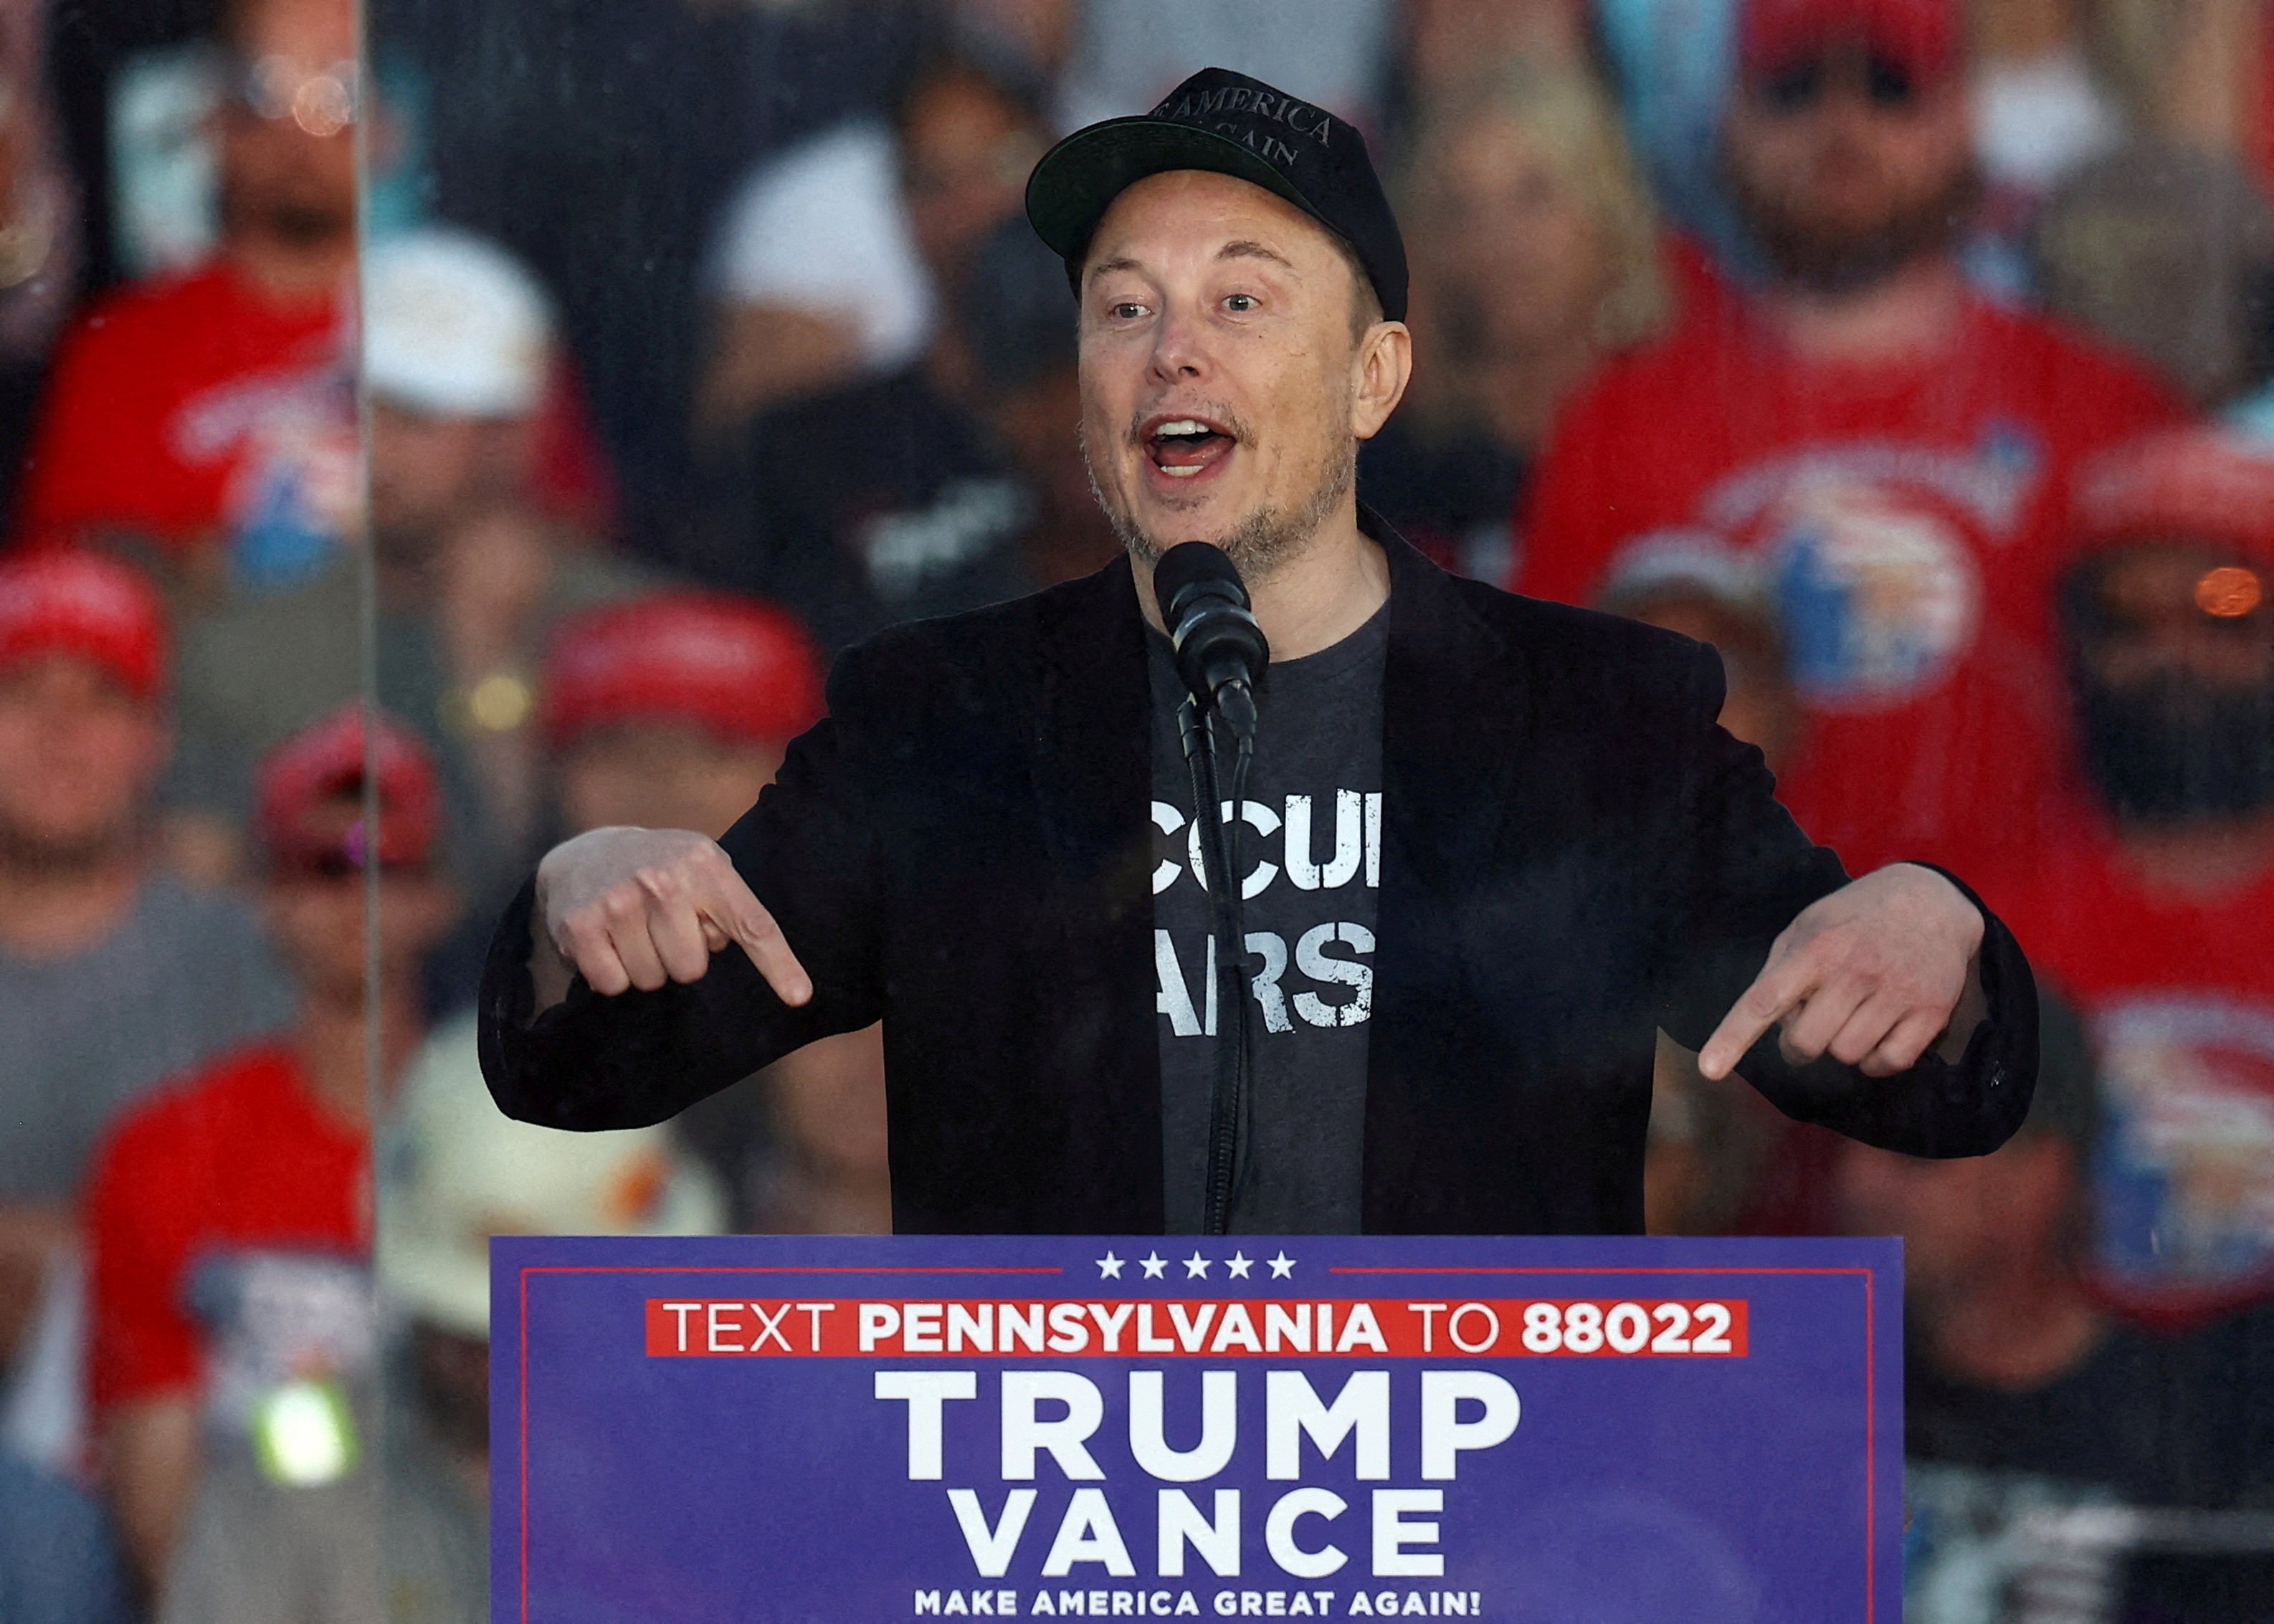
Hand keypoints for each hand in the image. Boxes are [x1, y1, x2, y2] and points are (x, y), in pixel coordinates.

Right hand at [535, 826, 812, 1004]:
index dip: (777, 965)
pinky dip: (611, 974)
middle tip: (663, 929)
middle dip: (679, 959)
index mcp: (704, 865)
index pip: (751, 924)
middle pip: (692, 970)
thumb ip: (732, 909)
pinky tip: (607, 941)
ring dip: (644, 966)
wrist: (585, 853)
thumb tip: (749, 962)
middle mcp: (662, 880)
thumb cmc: (661, 869)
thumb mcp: (704, 870)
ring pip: (651, 980)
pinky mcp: (580, 926)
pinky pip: (613, 984)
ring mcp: (618, 902)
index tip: (799, 997)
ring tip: (634, 930)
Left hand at [1699, 863, 1983, 1081]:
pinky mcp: (1932, 1011)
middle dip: (1798, 1046)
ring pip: (1847, 1056)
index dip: (1733, 1037)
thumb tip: (1767, 1024)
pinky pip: (1888, 1063)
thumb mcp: (1807, 927)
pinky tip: (1877, 1032)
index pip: (1765, 1000)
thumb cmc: (1853, 919)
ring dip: (1840, 1047)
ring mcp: (1898, 991)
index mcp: (1816, 947)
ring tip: (1850, 1015)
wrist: (1931, 900)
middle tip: (1808, 1026)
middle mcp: (1856, 970)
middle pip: (1806, 1043)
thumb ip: (1779, 971)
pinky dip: (1876, 1061)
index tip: (1709, 1069)